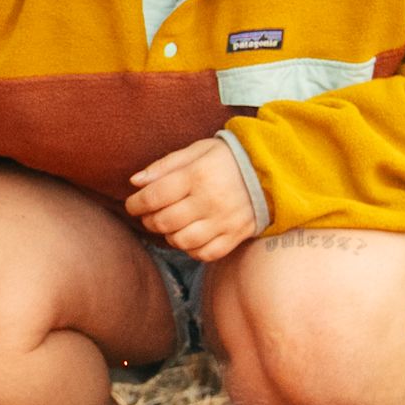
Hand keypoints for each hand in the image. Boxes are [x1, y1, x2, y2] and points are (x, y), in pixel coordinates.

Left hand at [128, 136, 260, 260]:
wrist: (271, 170)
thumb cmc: (227, 158)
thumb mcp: (197, 150)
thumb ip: (165, 165)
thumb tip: (135, 182)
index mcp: (198, 175)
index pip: (155, 196)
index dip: (136, 203)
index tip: (132, 204)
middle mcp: (210, 200)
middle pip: (165, 221)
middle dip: (149, 220)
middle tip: (150, 214)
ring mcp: (224, 221)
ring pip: (182, 241)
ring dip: (169, 236)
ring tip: (170, 225)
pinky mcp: (235, 236)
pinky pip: (205, 253)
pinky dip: (191, 249)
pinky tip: (189, 237)